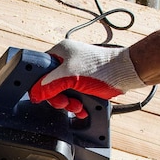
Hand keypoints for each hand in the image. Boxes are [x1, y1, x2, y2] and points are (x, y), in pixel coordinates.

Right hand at [29, 39, 144, 117]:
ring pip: (63, 92)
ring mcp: (76, 71)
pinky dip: (77, 104)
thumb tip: (34, 93)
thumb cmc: (101, 68)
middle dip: (59, 98)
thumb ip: (49, 85)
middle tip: (65, 103)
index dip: (42, 85)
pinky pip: (74, 95)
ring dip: (69, 103)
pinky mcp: (85, 82)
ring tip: (77, 106)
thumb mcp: (68, 77)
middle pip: (51, 84)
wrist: (124, 74)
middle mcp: (67, 60)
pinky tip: (82, 108)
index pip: (41, 69)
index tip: (47, 96)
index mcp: (60, 52)